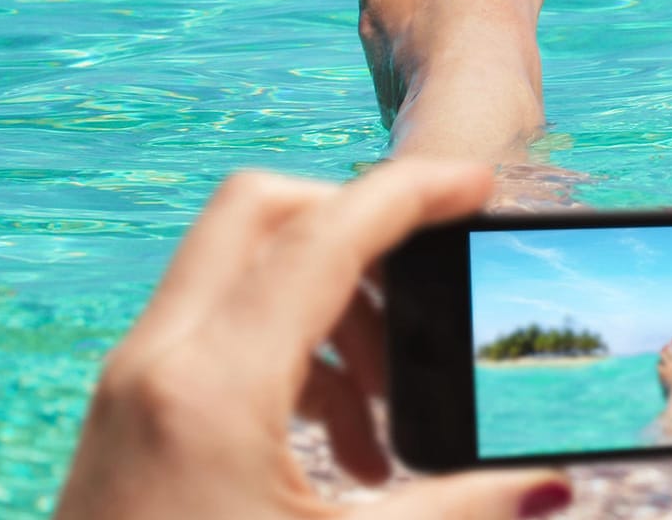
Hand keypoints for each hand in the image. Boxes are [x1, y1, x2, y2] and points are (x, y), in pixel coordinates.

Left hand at [53, 158, 573, 519]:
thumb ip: (456, 514)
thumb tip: (548, 487)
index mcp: (210, 387)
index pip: (323, 234)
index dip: (409, 196)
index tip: (475, 185)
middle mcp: (155, 362)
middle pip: (261, 213)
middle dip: (354, 228)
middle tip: (428, 291)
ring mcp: (128, 385)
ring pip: (235, 271)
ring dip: (325, 309)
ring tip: (386, 423)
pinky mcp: (124, 416)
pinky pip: (211, 331)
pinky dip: (283, 353)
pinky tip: (336, 454)